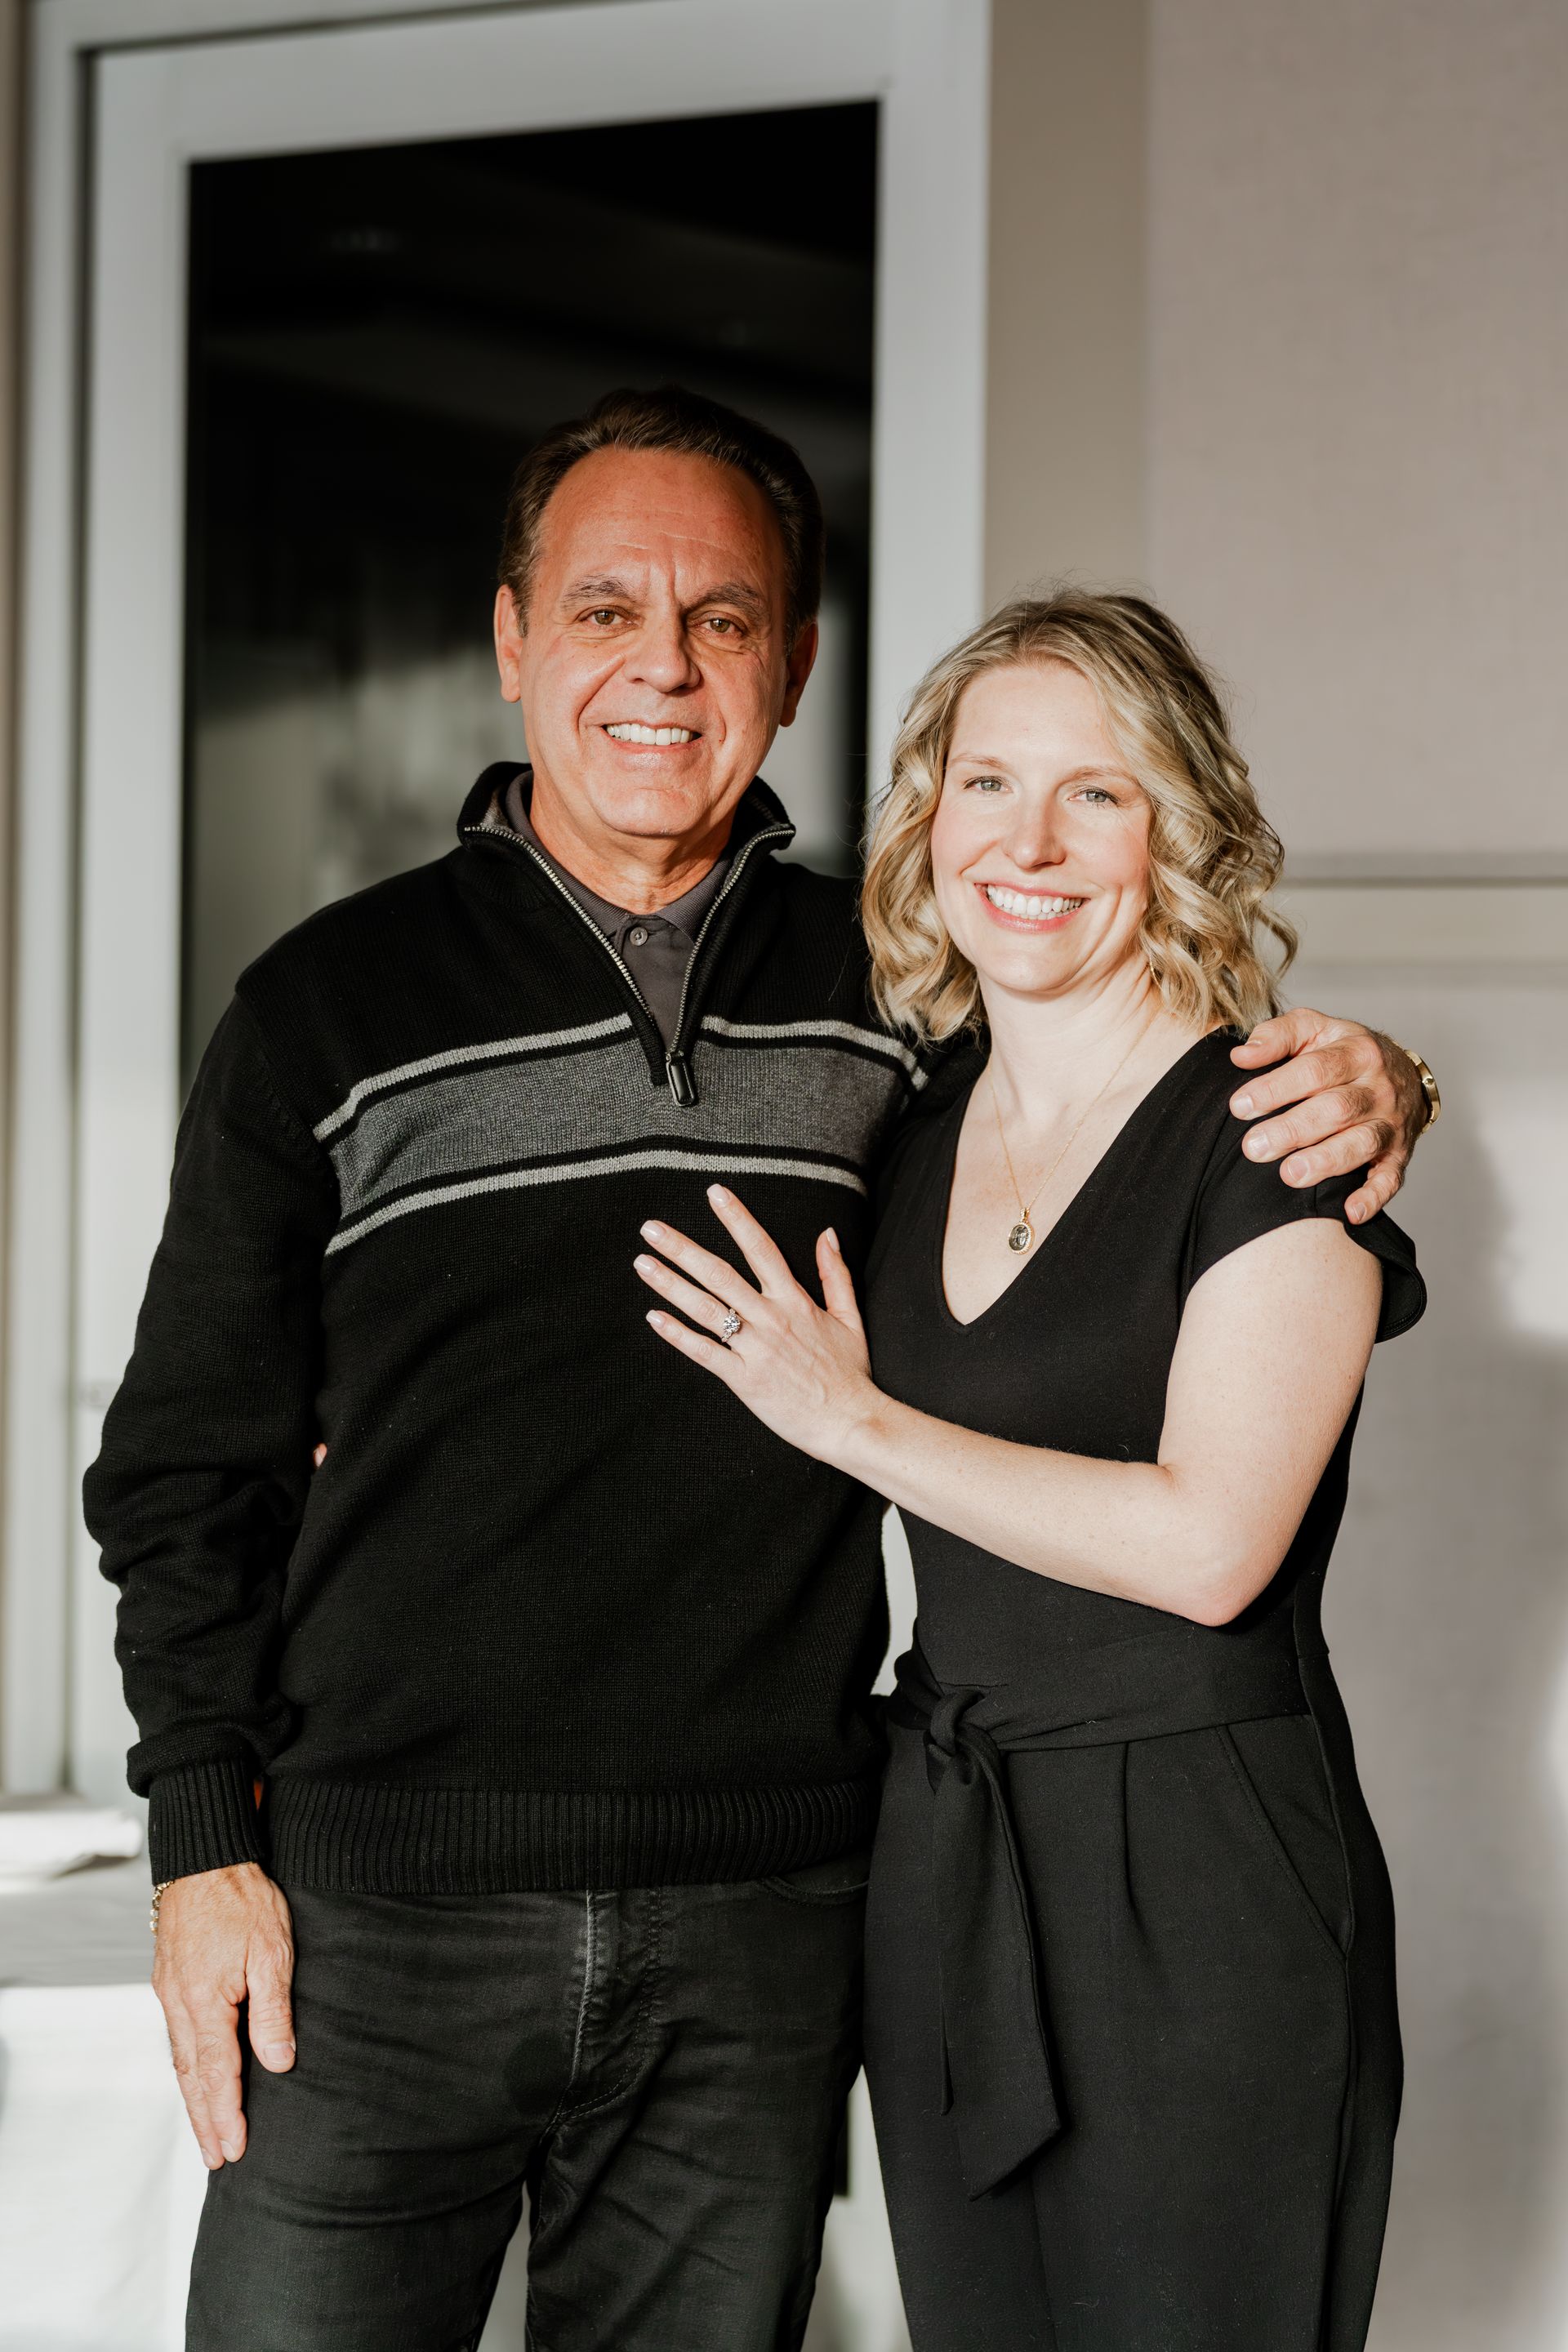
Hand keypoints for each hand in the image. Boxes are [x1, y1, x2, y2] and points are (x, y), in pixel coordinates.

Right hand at [152, 1861, 295, 2168]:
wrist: (205, 1856)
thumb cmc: (242, 1898)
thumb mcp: (271, 1950)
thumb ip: (272, 2010)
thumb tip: (277, 2062)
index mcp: (204, 2002)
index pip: (217, 2074)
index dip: (226, 2115)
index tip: (234, 2151)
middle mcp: (179, 2004)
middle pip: (192, 2077)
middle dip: (205, 2121)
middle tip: (217, 2160)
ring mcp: (170, 1993)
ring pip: (181, 2060)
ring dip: (195, 2100)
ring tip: (207, 2133)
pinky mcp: (170, 1981)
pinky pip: (178, 2037)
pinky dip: (187, 2068)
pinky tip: (196, 2078)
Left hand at [635, 1184, 877, 1462]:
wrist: (851, 1421)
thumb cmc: (850, 1373)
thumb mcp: (850, 1317)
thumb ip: (835, 1273)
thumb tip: (827, 1234)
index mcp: (795, 1300)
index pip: (761, 1248)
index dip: (736, 1218)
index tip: (713, 1193)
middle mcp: (771, 1319)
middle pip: (719, 1273)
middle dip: (682, 1248)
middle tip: (650, 1228)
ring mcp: (756, 1349)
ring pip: (705, 1308)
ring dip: (670, 1284)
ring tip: (642, 1263)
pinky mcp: (744, 1379)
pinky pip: (704, 1352)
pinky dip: (678, 1334)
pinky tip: (654, 1317)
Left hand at [1229, 1010, 1426, 1223]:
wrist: (1404, 1073)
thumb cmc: (1343, 1052)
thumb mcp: (1315, 1029)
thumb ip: (1278, 1036)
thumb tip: (1241, 1056)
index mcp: (1357, 1051)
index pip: (1315, 1069)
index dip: (1276, 1088)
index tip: (1239, 1106)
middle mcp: (1378, 1088)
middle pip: (1336, 1109)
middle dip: (1292, 1130)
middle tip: (1253, 1148)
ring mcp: (1391, 1124)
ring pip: (1362, 1143)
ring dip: (1326, 1162)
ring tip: (1290, 1174)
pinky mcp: (1399, 1155)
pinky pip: (1390, 1179)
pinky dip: (1373, 1198)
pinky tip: (1350, 1212)